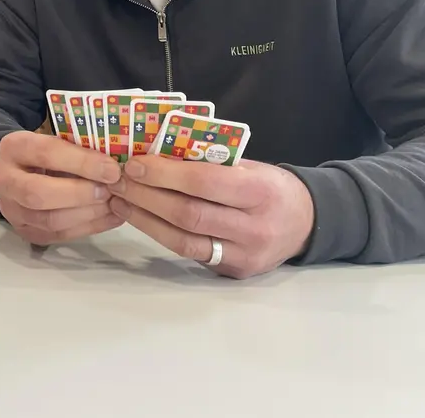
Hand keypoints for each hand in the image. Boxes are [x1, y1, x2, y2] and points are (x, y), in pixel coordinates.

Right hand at [0, 131, 123, 245]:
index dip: (81, 163)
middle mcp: (4, 181)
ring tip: (114, 205)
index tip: (112, 169)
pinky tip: (111, 218)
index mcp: (14, 148)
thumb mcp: (55, 139)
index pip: (46, 154)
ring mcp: (12, 210)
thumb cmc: (45, 151)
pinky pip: (58, 235)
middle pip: (38, 194)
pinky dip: (89, 227)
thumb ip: (78, 149)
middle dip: (80, 194)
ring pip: (49, 220)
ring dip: (87, 214)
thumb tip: (114, 165)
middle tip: (110, 190)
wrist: (18, 170)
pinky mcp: (25, 231)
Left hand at [108, 157, 314, 278]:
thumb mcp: (250, 166)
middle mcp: (254, 228)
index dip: (165, 174)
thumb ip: (210, 162)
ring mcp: (243, 255)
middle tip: (118, 180)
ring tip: (119, 200)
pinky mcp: (232, 272)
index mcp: (260, 192)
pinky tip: (141, 218)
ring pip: (183, 241)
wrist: (306, 224)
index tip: (135, 163)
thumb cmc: (270, 187)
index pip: (205, 183)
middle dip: (146, 196)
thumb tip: (156, 152)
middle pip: (188, 214)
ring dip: (144, 219)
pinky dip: (160, 234)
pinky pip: (189, 254)